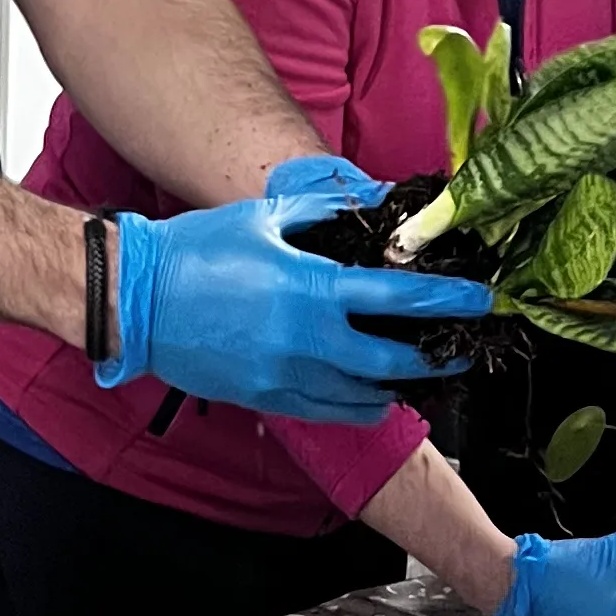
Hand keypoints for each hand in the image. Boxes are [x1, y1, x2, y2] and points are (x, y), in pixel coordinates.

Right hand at [103, 160, 490, 426]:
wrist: (135, 299)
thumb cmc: (195, 250)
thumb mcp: (264, 216)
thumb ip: (321, 213)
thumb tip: (368, 204)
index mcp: (310, 289)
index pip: (399, 297)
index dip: (446, 299)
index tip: (480, 300)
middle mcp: (304, 340)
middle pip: (391, 363)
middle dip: (433, 360)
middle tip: (458, 352)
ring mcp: (283, 376)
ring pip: (360, 398)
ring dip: (394, 388)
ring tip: (414, 374)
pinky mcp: (264, 397)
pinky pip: (325, 411)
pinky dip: (355, 405)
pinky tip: (367, 394)